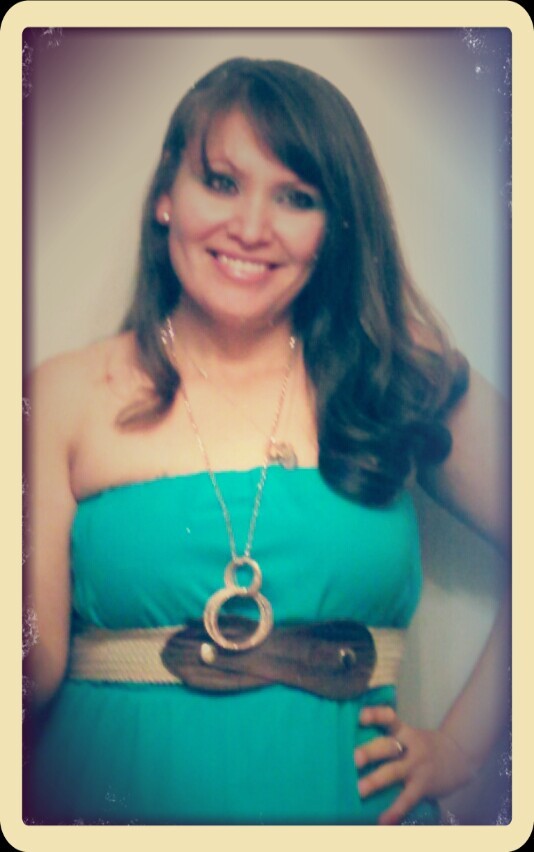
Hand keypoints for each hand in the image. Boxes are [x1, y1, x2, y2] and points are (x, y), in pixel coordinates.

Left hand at [354, 706, 476, 824]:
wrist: (459, 757)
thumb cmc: (425, 747)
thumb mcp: (410, 737)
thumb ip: (389, 740)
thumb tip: (357, 750)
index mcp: (404, 731)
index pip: (389, 718)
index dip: (375, 716)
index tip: (360, 717)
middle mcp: (409, 746)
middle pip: (388, 745)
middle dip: (371, 751)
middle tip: (355, 758)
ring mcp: (417, 765)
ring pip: (394, 771)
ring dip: (376, 780)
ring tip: (360, 790)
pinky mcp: (424, 784)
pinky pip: (408, 798)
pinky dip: (396, 810)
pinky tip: (384, 820)